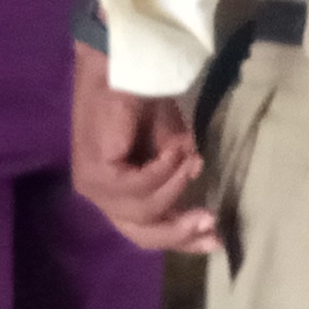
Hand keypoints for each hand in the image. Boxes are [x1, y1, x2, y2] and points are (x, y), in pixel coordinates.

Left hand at [70, 43, 215, 252]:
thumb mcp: (171, 146)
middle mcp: (99, 195)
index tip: (215, 239)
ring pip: (144, 212)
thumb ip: (178, 175)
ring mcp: (93, 187)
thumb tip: (197, 193)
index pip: (145, 230)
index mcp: (115, 193)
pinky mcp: (95, 174)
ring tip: (188, 157)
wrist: (121, 68)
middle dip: (179, 232)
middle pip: (141, 234)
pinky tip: (173, 150)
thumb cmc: (143, 100)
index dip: (180, 239)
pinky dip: (162, 172)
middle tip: (210, 220)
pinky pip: (138, 190)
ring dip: (174, 187)